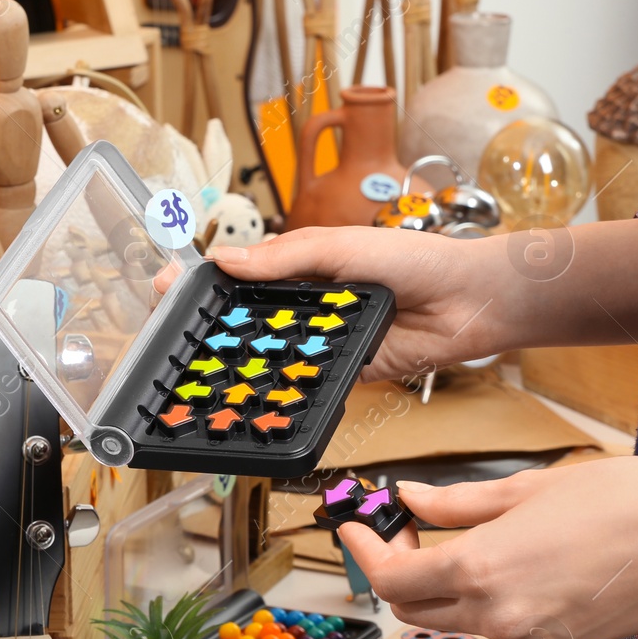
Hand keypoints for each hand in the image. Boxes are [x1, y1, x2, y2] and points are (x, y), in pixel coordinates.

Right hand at [153, 227, 508, 382]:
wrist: (471, 301)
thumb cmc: (417, 259)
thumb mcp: (341, 246)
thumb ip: (285, 257)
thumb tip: (224, 260)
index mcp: (299, 268)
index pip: (237, 275)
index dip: (200, 284)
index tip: (166, 286)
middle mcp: (304, 307)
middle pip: (243, 321)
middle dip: (206, 329)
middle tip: (169, 335)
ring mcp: (319, 342)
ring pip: (267, 356)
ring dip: (237, 362)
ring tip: (195, 369)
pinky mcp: (339, 376)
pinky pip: (301, 385)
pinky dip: (277, 390)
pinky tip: (248, 393)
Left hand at [340, 456, 637, 638]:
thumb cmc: (621, 500)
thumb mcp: (523, 489)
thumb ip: (456, 504)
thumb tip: (410, 500)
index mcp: (482, 571)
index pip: (391, 580)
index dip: (364, 554)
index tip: (354, 529)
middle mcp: (500, 615)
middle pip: (412, 610)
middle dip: (397, 574)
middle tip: (408, 534)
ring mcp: (531, 638)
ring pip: (458, 621)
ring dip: (445, 589)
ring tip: (465, 543)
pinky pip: (503, 629)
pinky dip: (490, 602)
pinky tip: (515, 567)